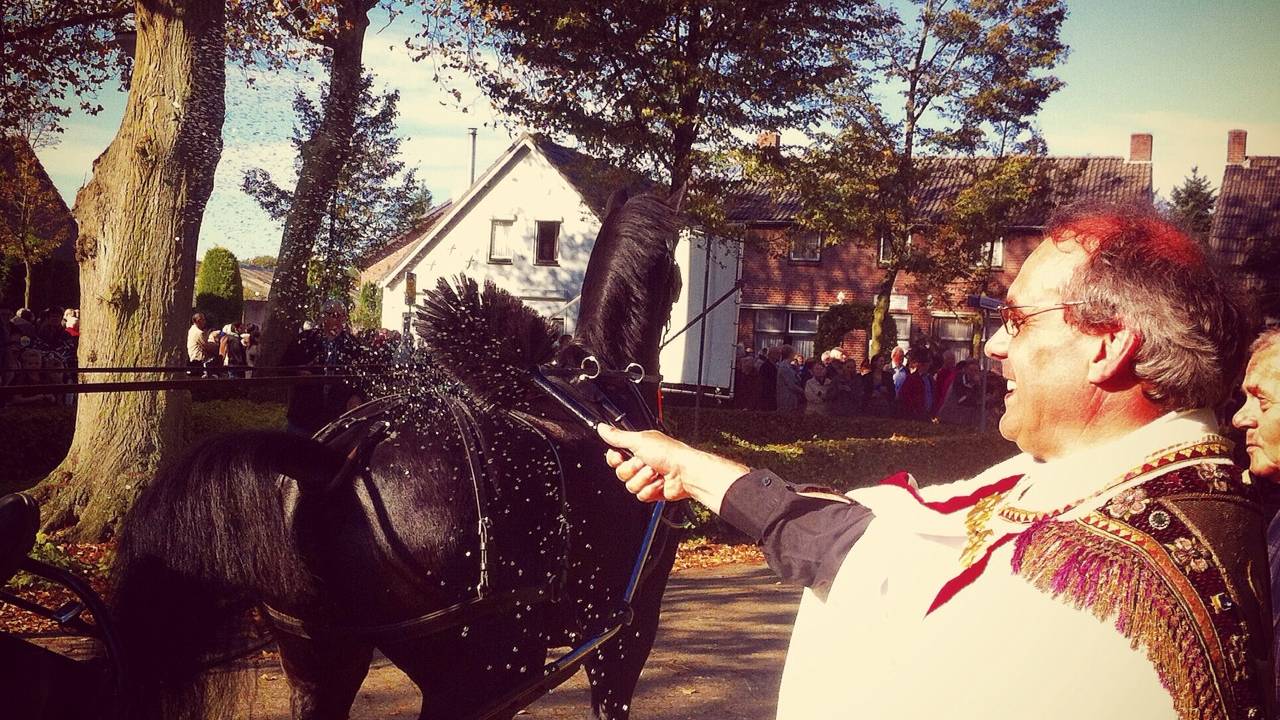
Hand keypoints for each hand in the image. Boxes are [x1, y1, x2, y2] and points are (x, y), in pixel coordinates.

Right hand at [597, 425, 749, 513]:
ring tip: (657, 473)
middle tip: (646, 463)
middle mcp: (642, 462)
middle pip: (621, 473)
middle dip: (634, 469)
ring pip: (630, 486)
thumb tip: (602, 428)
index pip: (614, 456)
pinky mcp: (653, 491)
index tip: (619, 456)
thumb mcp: (640, 441)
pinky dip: (651, 490)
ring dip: (644, 480)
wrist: (685, 473)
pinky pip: (641, 496)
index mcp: (638, 448)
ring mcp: (647, 478)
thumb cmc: (669, 454)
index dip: (614, 458)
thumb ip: (618, 437)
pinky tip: (661, 483)